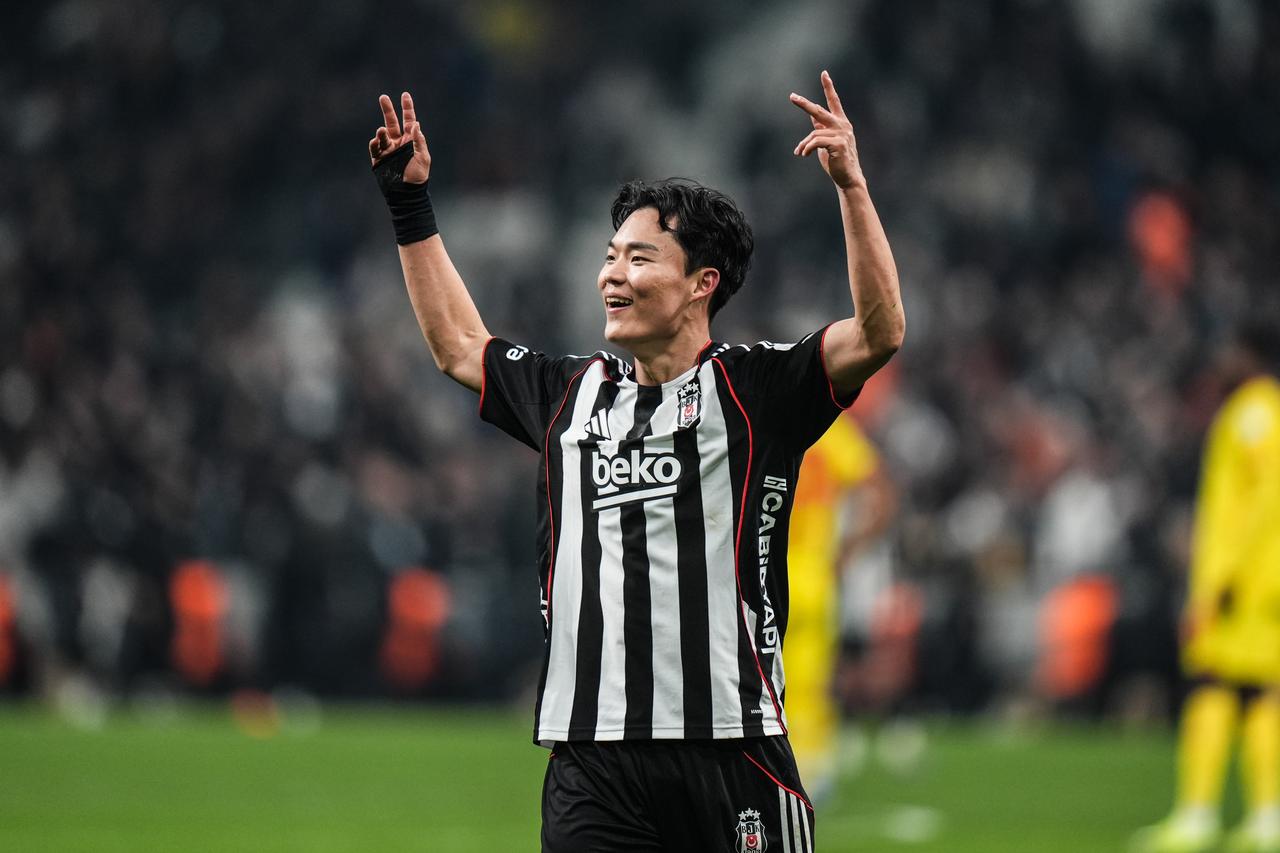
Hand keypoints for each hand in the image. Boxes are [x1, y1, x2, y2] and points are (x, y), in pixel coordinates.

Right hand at [369, 91, 430, 182]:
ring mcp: (388, 150)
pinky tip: (376, 140)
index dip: (407, 108)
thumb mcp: (423, 158)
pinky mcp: (379, 159)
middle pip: (392, 122)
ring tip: (381, 131)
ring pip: (382, 135)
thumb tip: (416, 124)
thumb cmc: (418, 177)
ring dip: (381, 131)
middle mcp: (399, 143)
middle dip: (388, 110)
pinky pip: (375, 148)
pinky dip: (374, 143)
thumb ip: (419, 141)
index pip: (409, 120)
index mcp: (411, 140)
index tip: (405, 95)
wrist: (406, 194)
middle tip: (383, 97)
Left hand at [790, 71, 863, 189]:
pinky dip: (806, 148)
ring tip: (800, 153)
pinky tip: (804, 155)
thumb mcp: (827, 142)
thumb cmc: (836, 161)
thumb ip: (821, 129)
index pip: (834, 101)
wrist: (847, 178)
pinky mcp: (838, 144)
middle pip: (819, 111)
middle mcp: (842, 125)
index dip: (829, 87)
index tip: (824, 73)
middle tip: (792, 97)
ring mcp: (841, 134)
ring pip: (813, 133)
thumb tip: (812, 117)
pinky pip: (815, 142)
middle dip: (804, 104)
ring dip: (803, 144)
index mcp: (841, 123)